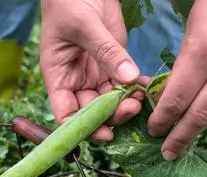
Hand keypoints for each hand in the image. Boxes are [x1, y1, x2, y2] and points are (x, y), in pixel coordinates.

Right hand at [40, 0, 144, 140]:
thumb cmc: (70, 2)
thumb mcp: (85, 26)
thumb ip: (106, 52)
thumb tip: (128, 79)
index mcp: (58, 77)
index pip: (66, 114)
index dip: (83, 129)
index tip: (105, 133)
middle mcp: (76, 82)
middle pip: (93, 113)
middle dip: (112, 116)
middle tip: (132, 108)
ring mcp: (95, 75)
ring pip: (111, 103)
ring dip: (127, 104)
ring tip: (141, 96)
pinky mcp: (113, 65)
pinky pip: (125, 85)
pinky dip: (137, 88)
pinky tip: (147, 86)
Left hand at [148, 0, 206, 159]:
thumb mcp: (192, 33)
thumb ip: (183, 71)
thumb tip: (171, 109)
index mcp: (206, 50)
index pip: (178, 99)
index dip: (164, 120)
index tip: (155, 131)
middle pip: (201, 115)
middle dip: (180, 137)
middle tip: (169, 151)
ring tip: (199, 125)